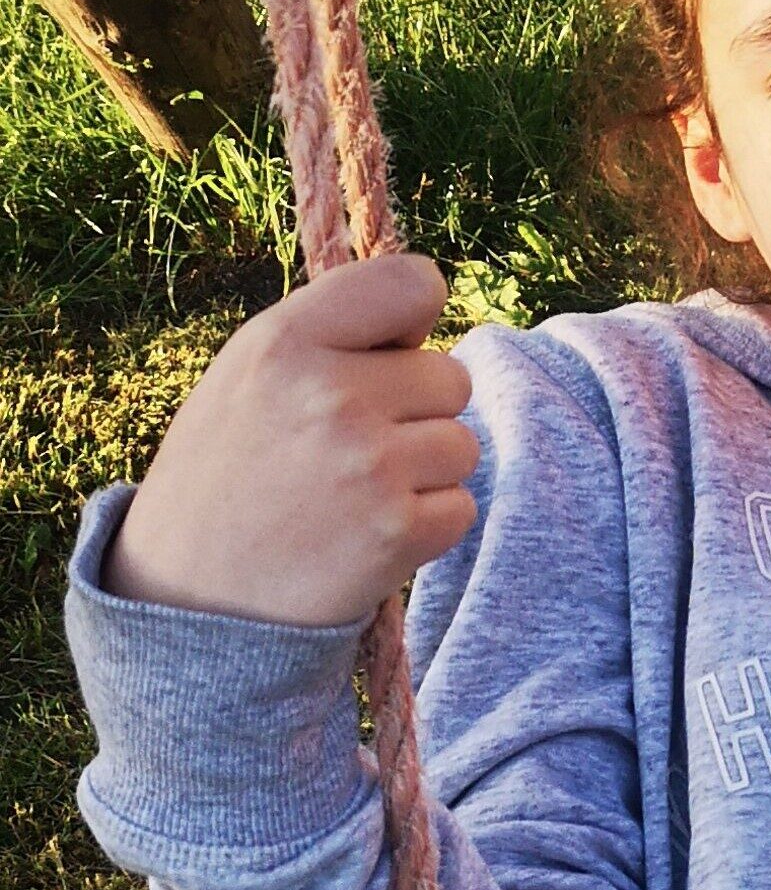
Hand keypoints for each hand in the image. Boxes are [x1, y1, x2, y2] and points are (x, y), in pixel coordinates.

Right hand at [100, 252, 480, 628]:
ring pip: (462, 445)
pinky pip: (461, 506)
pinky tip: (368, 534)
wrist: (188, 606)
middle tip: (352, 449)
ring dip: (425, 472)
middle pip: (451, 377)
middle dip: (417, 411)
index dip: (415, 319)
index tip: (390, 352)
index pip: (414, 283)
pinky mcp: (397, 530)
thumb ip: (332, 332)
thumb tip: (427, 308)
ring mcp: (369, 465)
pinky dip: (428, 524)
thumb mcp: (248, 376)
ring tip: (356, 494)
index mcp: (285, 341)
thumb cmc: (228, 475)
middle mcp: (330, 395)